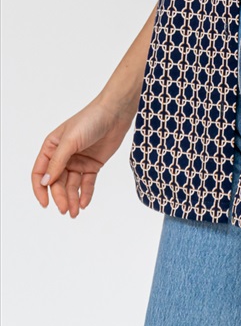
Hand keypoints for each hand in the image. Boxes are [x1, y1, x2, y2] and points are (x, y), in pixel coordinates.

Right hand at [31, 96, 135, 217]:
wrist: (116, 112)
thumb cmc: (90, 119)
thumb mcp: (70, 141)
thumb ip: (57, 162)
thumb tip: (45, 182)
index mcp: (52, 147)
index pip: (40, 172)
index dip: (40, 189)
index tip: (45, 204)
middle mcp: (63, 156)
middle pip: (57, 182)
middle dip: (60, 197)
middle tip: (64, 210)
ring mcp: (78, 161)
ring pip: (71, 185)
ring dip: (72, 199)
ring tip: (74, 212)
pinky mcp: (93, 165)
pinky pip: (87, 183)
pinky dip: (85, 194)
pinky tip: (85, 203)